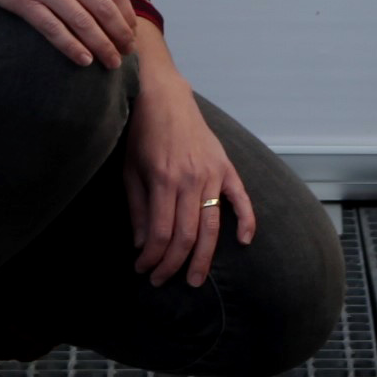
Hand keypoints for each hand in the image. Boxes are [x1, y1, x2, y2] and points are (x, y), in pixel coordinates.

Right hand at [0, 0, 138, 67]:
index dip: (126, 15)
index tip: (132, 32)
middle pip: (103, 8)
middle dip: (120, 34)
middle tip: (128, 52)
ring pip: (82, 22)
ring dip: (102, 46)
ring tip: (112, 62)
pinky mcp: (22, 1)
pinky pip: (53, 30)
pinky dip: (72, 47)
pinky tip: (84, 60)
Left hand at [122, 53, 256, 286]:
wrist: (164, 95)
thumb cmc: (143, 133)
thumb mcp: (130, 170)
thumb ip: (138, 209)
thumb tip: (143, 245)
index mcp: (164, 179)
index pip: (161, 234)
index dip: (152, 259)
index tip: (143, 270)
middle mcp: (191, 178)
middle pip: (187, 235)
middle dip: (174, 265)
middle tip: (162, 281)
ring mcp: (212, 172)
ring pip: (212, 226)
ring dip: (203, 257)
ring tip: (194, 279)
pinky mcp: (225, 165)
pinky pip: (241, 197)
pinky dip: (246, 220)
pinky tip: (244, 241)